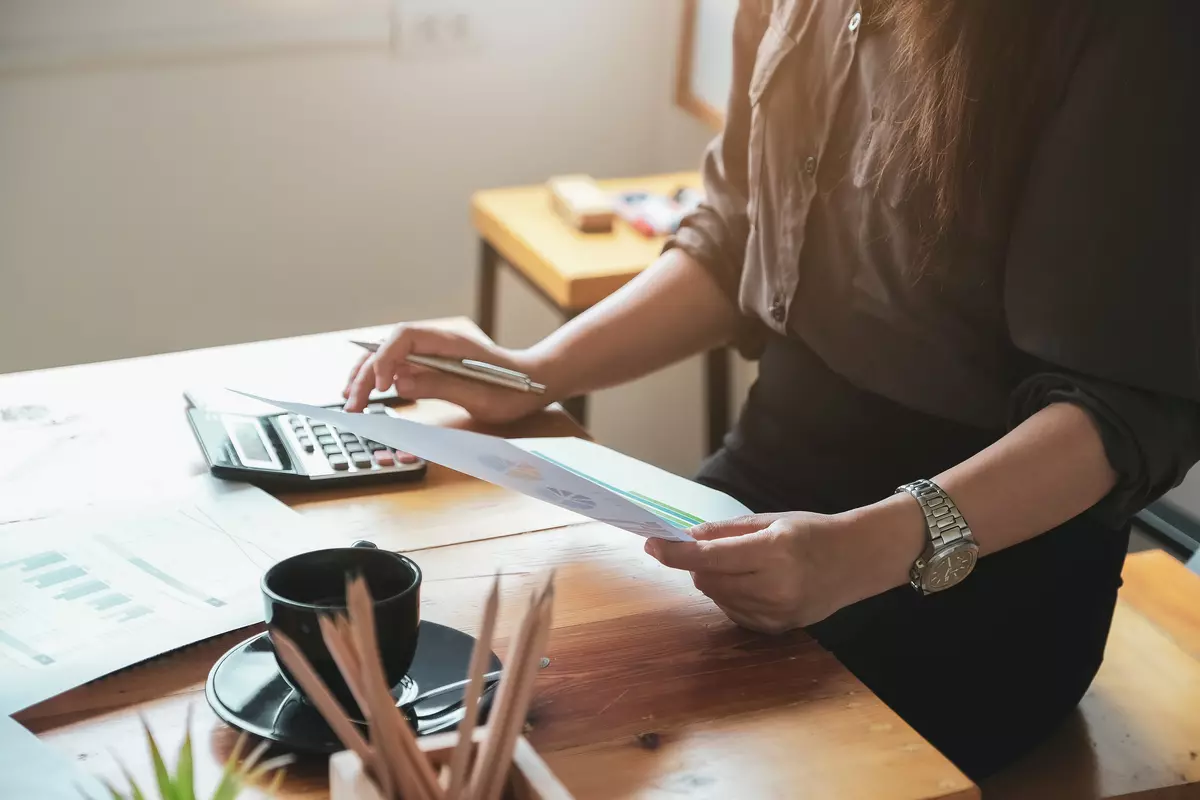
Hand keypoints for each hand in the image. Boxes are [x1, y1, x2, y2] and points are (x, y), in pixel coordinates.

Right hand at [342, 323, 551, 423]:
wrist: (534, 383)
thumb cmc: (513, 389)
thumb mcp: (480, 395)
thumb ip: (440, 386)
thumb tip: (400, 382)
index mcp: (450, 342)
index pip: (404, 337)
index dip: (386, 358)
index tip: (382, 387)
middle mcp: (437, 342)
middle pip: (389, 348)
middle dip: (366, 373)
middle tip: (352, 403)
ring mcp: (433, 353)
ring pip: (389, 356)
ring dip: (366, 376)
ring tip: (349, 399)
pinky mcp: (432, 365)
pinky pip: (399, 367)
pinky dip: (379, 379)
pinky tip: (367, 394)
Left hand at [643, 512, 872, 633]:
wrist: (859, 560)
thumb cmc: (814, 532)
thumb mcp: (771, 520)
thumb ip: (726, 531)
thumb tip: (687, 538)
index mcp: (773, 552)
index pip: (709, 557)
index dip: (675, 553)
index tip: (652, 544)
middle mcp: (774, 588)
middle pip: (707, 581)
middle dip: (696, 565)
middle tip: (704, 549)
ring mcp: (777, 613)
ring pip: (718, 598)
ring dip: (712, 581)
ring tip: (737, 564)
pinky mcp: (777, 628)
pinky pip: (734, 613)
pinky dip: (729, 596)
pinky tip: (749, 582)